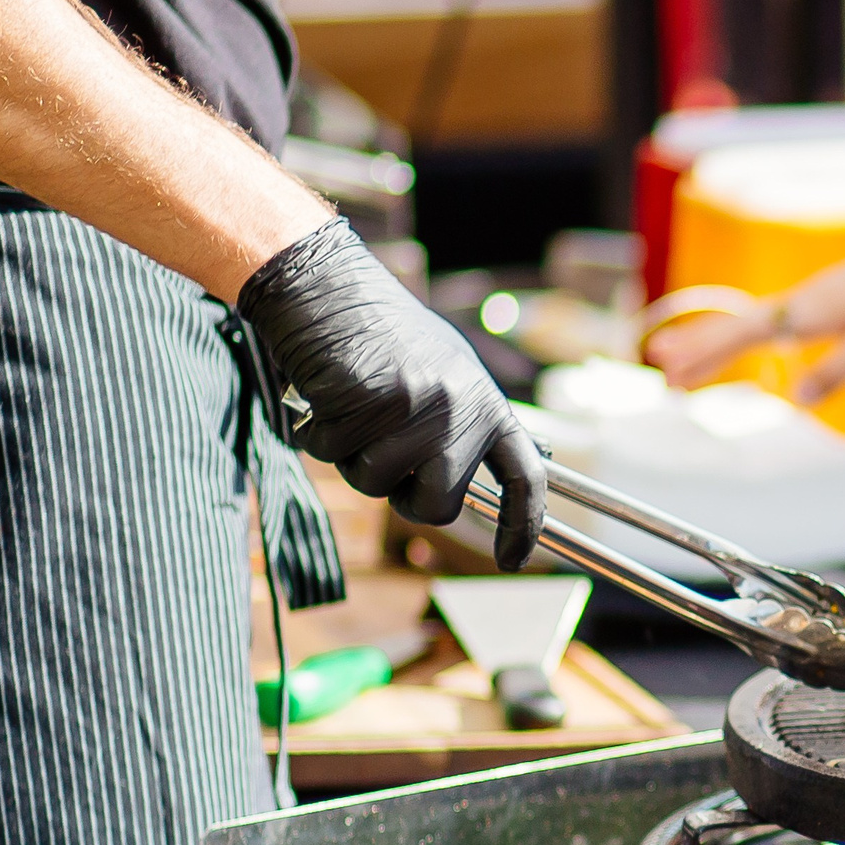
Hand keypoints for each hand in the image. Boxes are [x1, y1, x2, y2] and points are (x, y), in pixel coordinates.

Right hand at [239, 220, 545, 568]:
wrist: (325, 283)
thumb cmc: (379, 333)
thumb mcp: (442, 375)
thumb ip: (459, 428)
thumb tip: (462, 483)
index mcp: (487, 402)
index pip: (525, 475)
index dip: (523, 524)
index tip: (514, 561)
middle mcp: (462, 409)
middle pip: (438, 506)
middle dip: (402, 495)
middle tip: (381, 451)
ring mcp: (419, 408)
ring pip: (378, 485)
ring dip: (352, 457)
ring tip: (353, 405)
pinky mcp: (372, 403)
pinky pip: (335, 456)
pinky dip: (319, 434)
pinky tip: (326, 393)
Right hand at [648, 200, 844, 401]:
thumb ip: (836, 372)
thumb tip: (797, 399)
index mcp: (808, 312)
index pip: (745, 335)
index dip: (708, 353)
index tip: (674, 370)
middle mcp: (798, 301)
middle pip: (735, 325)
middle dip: (697, 346)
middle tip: (659, 365)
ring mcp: (805, 298)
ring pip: (746, 320)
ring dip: (712, 338)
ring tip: (676, 353)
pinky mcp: (816, 299)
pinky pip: (764, 318)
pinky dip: (739, 331)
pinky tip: (731, 341)